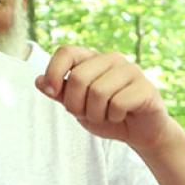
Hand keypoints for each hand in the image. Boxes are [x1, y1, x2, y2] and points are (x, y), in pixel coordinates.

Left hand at [37, 47, 173, 151]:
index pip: (66, 51)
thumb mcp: (78, 107)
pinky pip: (118, 103)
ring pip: (98, 92)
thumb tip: (38, 81)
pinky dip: (114, 117)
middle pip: (78, 77)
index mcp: (93, 59)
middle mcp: (112, 59)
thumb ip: (60, 93)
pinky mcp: (146, 87)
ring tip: (105, 116)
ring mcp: (131, 70)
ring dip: (96, 114)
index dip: (53, 72)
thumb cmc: (107, 115)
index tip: (51, 92)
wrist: (141, 132)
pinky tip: (121, 116)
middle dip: (75, 104)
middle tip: (85, 114)